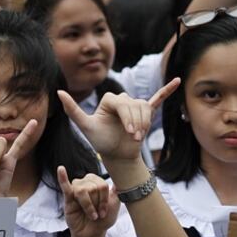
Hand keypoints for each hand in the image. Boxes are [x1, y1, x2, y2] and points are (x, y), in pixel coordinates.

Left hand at [58, 79, 179, 163]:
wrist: (117, 156)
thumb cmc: (101, 142)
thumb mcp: (86, 127)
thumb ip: (73, 110)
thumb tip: (58, 91)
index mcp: (110, 100)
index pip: (122, 102)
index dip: (128, 117)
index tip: (130, 132)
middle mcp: (123, 100)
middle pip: (134, 104)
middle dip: (136, 121)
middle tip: (134, 136)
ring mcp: (135, 106)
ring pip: (145, 107)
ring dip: (145, 123)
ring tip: (139, 136)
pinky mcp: (146, 112)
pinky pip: (157, 98)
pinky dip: (167, 90)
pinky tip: (177, 81)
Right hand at [58, 167, 119, 236]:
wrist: (92, 233)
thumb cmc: (103, 218)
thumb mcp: (114, 205)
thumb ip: (117, 191)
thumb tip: (122, 179)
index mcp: (97, 183)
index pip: (102, 185)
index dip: (104, 199)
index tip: (104, 211)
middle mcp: (86, 183)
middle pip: (92, 187)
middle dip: (96, 203)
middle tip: (97, 214)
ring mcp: (76, 190)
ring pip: (81, 190)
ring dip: (88, 205)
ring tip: (91, 215)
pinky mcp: (68, 199)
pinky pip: (65, 186)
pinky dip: (62, 178)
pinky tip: (61, 170)